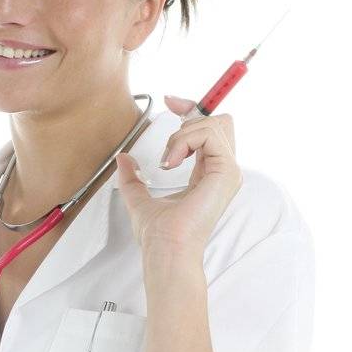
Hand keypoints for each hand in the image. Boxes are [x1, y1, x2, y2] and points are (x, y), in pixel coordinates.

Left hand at [115, 94, 242, 258]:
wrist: (166, 250)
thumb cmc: (159, 235)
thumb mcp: (139, 198)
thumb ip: (132, 179)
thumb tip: (123, 159)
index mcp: (209, 175)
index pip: (209, 131)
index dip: (192, 110)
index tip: (170, 102)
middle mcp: (222, 171)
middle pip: (220, 121)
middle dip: (192, 112)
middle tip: (170, 113)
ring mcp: (228, 172)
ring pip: (214, 124)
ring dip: (182, 133)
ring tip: (167, 160)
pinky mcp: (226, 172)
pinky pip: (209, 134)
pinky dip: (184, 141)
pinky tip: (171, 162)